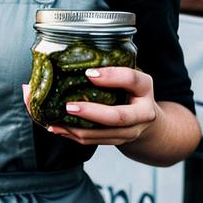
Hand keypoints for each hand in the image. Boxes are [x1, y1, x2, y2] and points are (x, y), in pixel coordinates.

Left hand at [22, 67, 157, 145]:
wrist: (147, 117)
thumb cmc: (131, 89)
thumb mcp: (128, 74)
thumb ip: (112, 69)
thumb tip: (76, 60)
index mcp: (144, 88)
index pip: (131, 79)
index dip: (111, 76)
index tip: (88, 73)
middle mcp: (143, 113)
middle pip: (118, 117)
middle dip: (91, 113)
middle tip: (69, 106)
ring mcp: (131, 131)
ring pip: (104, 135)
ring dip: (77, 128)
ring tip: (56, 119)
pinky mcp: (119, 141)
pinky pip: (95, 142)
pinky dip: (74, 135)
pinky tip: (59, 127)